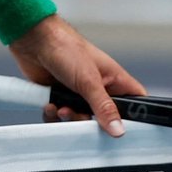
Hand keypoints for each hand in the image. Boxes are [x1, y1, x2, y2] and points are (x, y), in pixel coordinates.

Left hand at [9, 14, 147, 136]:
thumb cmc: (67, 48)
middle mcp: (99, 88)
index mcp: (115, 80)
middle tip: (82, 116)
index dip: (136, 117)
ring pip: (81, 120)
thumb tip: (118, 129)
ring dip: (69, 118)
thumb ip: (104, 107)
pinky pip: (61, 118)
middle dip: (91, 122)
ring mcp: (79, 94)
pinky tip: (51, 105)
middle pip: (105, 118)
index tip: (125, 131)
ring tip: (61, 108)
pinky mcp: (61, 98)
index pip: (136, 101)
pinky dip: (55, 115)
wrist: (35, 41)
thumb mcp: (89, 81)